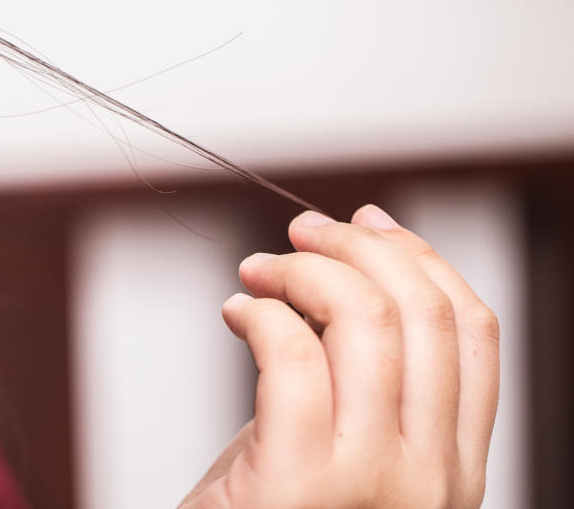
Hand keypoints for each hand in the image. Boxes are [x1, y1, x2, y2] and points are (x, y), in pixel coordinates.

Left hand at [178, 205, 499, 508]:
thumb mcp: (340, 448)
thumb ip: (360, 379)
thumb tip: (350, 272)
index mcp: (452, 468)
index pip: (472, 334)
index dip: (420, 260)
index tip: (367, 226)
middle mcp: (431, 479)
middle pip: (423, 314)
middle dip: (356, 250)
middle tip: (298, 236)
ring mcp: (374, 483)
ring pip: (366, 320)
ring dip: (301, 272)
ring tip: (257, 277)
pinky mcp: (301, 481)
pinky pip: (294, 355)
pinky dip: (260, 313)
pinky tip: (236, 315)